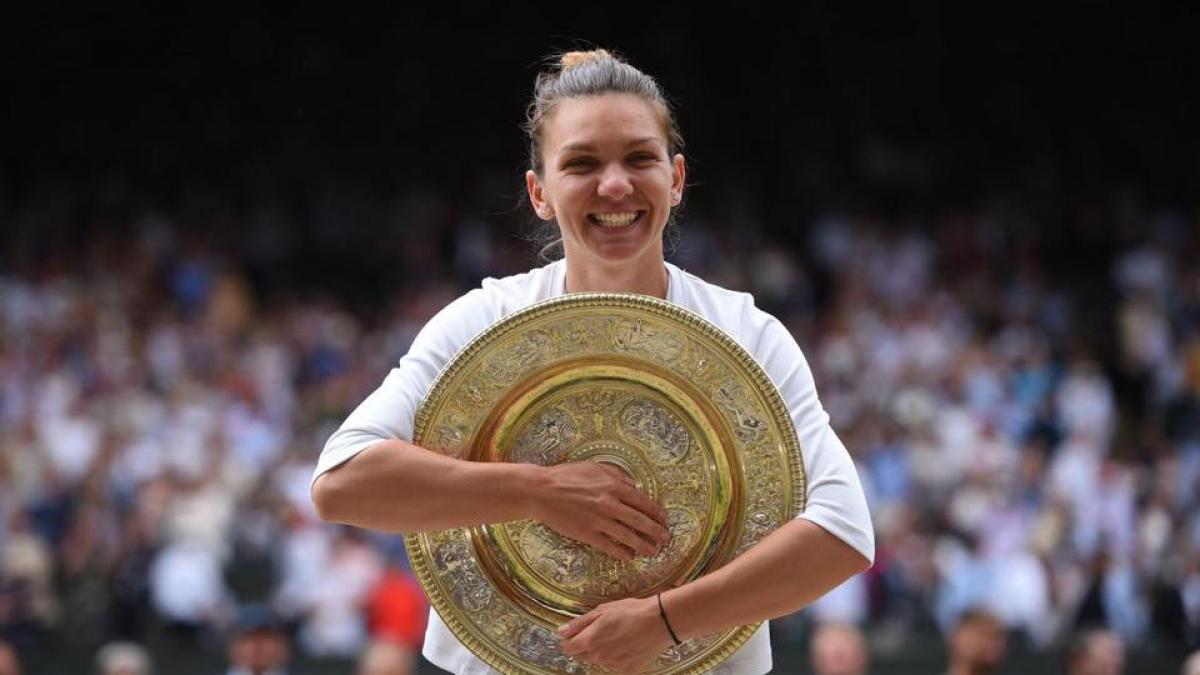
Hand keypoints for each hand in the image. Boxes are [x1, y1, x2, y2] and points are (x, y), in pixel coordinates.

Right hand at [530, 462, 669, 560]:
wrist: (541, 491)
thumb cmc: (566, 475)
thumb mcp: (594, 467)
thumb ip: (616, 475)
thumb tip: (634, 485)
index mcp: (613, 486)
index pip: (642, 501)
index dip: (656, 511)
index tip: (665, 518)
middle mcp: (609, 504)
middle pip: (639, 521)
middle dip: (655, 531)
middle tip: (666, 538)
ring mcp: (599, 520)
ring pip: (627, 536)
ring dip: (643, 545)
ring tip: (653, 551)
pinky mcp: (587, 534)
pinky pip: (608, 546)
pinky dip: (621, 552)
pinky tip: (629, 557)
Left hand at [559, 596, 674, 672]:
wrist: (660, 622)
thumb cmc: (631, 611)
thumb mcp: (602, 610)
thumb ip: (579, 623)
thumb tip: (561, 632)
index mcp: (590, 641)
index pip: (568, 648)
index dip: (570, 640)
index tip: (578, 633)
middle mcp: (599, 657)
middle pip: (583, 655)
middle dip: (586, 645)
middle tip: (601, 631)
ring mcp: (613, 666)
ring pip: (599, 660)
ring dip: (602, 651)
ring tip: (617, 635)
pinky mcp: (627, 670)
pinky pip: (615, 665)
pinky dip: (617, 657)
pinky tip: (627, 644)